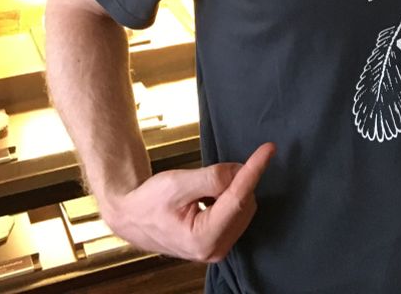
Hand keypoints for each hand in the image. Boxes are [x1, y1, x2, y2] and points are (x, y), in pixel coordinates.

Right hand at [101, 142, 274, 261]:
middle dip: (236, 180)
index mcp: (202, 239)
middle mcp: (214, 249)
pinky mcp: (219, 242)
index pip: (238, 199)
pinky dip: (229, 196)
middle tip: (210, 171)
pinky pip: (237, 212)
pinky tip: (210, 194)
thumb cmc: (149, 202)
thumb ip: (211, 178)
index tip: (268, 150)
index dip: (254, 170)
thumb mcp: (177, 183)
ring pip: (243, 207)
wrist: (132, 216)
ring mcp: (218, 248)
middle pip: (244, 203)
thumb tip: (240, 172)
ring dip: (232, 188)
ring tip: (202, 187)